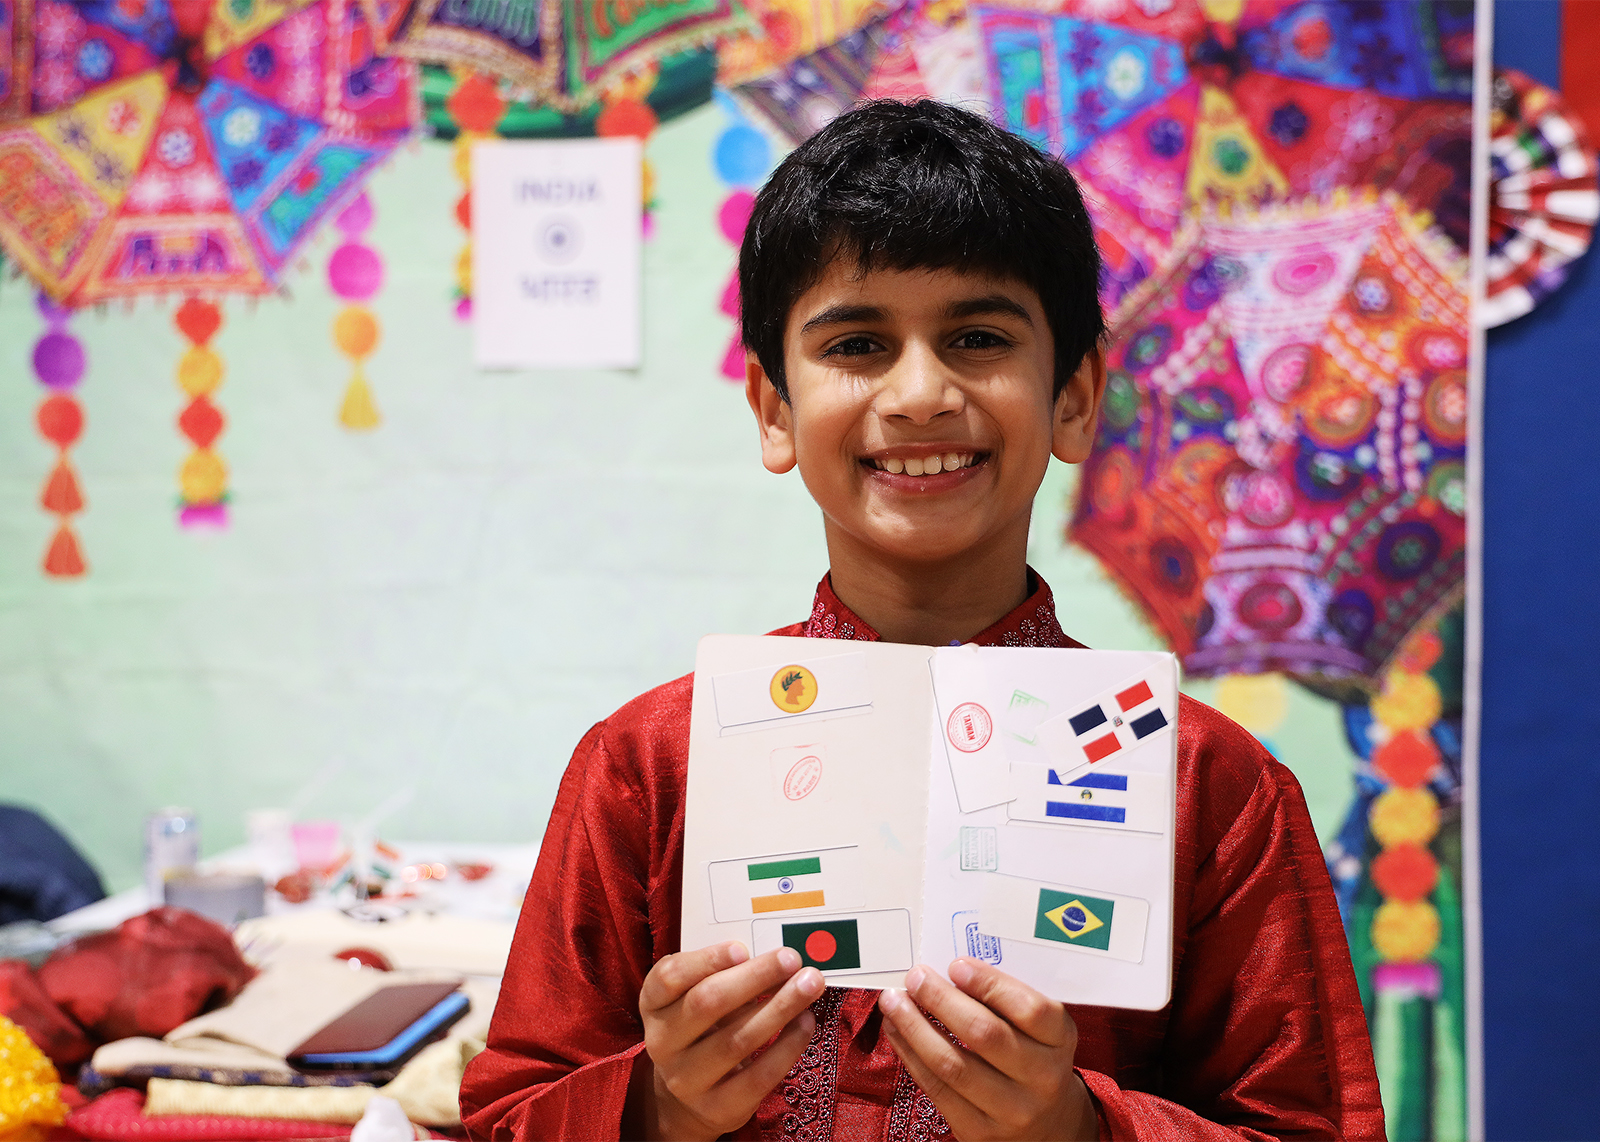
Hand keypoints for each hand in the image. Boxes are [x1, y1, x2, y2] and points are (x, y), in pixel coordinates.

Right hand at [634, 941, 823, 1140]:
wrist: (690, 1095)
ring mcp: (686, 1079)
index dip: (706, 960)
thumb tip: (775, 958)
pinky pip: (759, 1076)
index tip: (743, 948)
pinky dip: (788, 1046)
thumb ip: (722, 974)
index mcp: (653, 1003)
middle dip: (755, 977)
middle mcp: (662, 1042)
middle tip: (791, 958)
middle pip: (707, 1003)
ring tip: (809, 984)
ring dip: (780, 1007)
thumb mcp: (695, 995)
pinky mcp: (717, 1107)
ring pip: (737, 1039)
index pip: (669, 977)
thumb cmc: (701, 1027)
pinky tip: (806, 1022)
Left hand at [878, 957, 1097, 1140]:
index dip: (990, 984)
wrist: (1049, 1124)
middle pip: (985, 1034)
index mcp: (1061, 1041)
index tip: (956, 964)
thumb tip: (950, 970)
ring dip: (915, 1027)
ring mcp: (1012, 1110)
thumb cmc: (1035, 1058)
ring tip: (894, 1001)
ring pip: (953, 1064)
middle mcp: (1043, 1078)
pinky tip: (897, 1031)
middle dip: (941, 1000)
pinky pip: (937, 1090)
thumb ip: (1007, 1000)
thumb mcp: (1040, 1029)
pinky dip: (911, 1055)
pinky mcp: (981, 1132)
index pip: (1030, 1010)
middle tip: (916, 977)